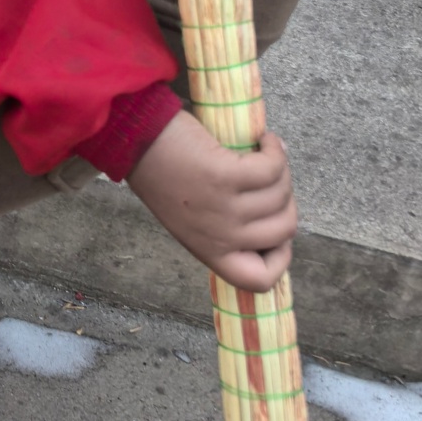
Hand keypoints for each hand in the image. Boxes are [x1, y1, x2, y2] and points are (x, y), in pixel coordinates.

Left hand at [127, 111, 297, 292]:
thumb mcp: (189, 218)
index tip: (277, 232)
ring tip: (264, 155)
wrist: (134, 139)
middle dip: (287, 202)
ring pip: (281, 195)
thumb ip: (222, 228)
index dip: (280, 258)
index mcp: (208, 250)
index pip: (258, 280)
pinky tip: (265, 142)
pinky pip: (272, 169)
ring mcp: (221, 208)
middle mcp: (218, 236)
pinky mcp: (224, 176)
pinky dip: (275, 151)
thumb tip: (275, 219)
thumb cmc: (163, 172)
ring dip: (281, 171)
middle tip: (271, 180)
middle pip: (284, 230)